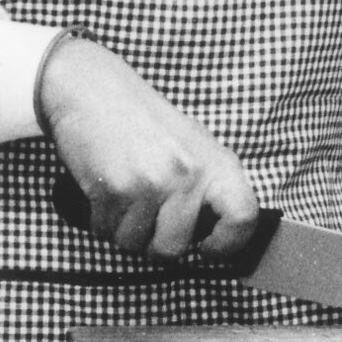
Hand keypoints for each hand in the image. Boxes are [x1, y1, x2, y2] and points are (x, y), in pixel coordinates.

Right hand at [40, 35, 258, 260]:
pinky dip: (102, 220)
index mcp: (219, 165)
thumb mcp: (196, 147)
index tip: (209, 248)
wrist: (98, 93)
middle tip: (149, 216)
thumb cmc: (148, 124)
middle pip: (174, 248)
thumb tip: (216, 234)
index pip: (244, 217)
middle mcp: (189, 176)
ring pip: (134, 245)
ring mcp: (151, 184)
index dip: (228, 244)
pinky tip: (106, 191)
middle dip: (155, 243)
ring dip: (125, 230)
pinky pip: (105, 232)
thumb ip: (209, 187)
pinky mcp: (113, 190)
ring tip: (127, 196)